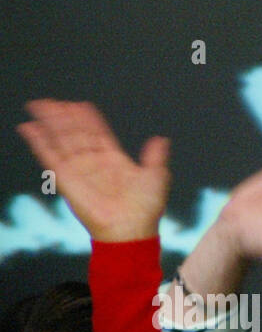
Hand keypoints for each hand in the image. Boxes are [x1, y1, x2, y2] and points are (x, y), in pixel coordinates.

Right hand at [16, 100, 169, 242]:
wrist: (130, 230)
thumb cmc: (146, 210)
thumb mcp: (156, 177)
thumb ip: (155, 157)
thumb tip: (162, 139)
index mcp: (114, 162)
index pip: (98, 135)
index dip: (89, 120)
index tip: (80, 105)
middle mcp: (94, 165)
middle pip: (76, 134)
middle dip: (66, 118)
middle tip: (55, 101)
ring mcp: (79, 171)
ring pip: (62, 141)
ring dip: (51, 123)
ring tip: (41, 105)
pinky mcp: (66, 180)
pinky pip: (49, 157)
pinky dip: (39, 142)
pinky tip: (29, 127)